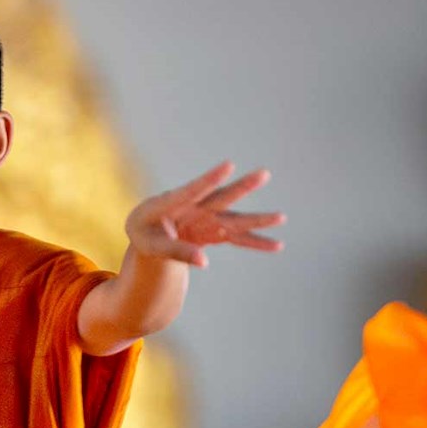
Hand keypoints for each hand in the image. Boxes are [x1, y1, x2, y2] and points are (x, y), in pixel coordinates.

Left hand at [125, 162, 284, 267]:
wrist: (147, 230)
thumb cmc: (145, 233)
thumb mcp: (151, 245)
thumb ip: (176, 251)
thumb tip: (204, 262)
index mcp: (172, 202)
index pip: (193, 189)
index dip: (210, 178)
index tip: (229, 165)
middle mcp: (196, 206)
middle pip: (221, 197)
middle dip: (242, 187)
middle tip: (264, 174)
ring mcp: (208, 217)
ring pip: (234, 218)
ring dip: (256, 219)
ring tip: (281, 217)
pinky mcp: (215, 230)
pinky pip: (237, 237)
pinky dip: (255, 242)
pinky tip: (277, 245)